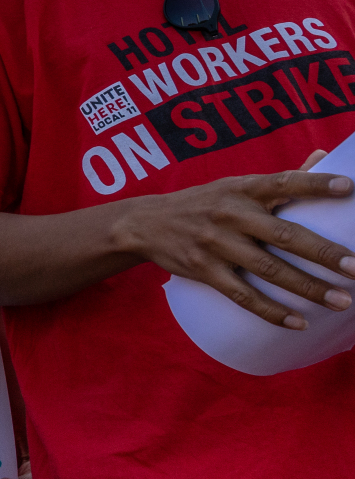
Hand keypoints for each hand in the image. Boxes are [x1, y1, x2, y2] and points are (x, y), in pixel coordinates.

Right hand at [112, 166, 354, 327]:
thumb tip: (325, 156)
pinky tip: (298, 323)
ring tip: (341, 301)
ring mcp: (216, 244)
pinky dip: (271, 311)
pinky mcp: (204, 271)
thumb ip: (280, 179)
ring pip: (268, 270)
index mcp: (242, 189)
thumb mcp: (235, 184)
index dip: (316, 184)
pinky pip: (242, 295)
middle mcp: (230, 214)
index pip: (284, 183)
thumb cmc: (203, 203)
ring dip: (307, 287)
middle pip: (283, 235)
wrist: (144, 224)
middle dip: (322, 253)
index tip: (348, 187)